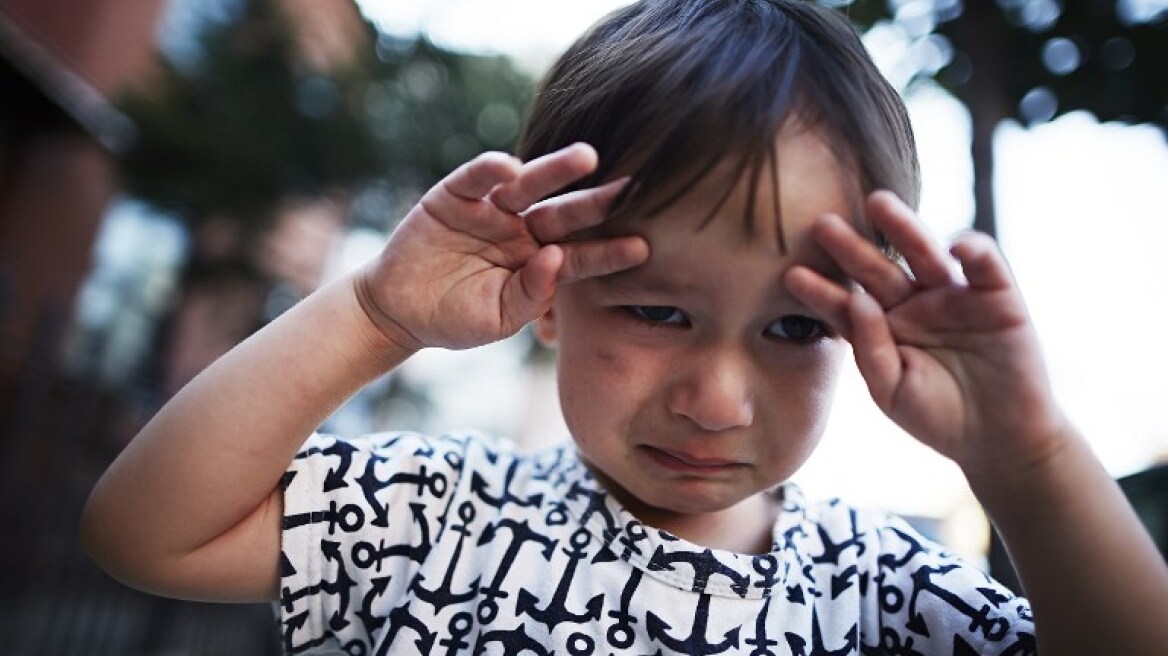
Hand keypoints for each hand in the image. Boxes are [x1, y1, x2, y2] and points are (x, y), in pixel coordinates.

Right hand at [357, 143, 648, 351]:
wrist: (399, 311)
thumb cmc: (455, 318)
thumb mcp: (497, 318)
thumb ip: (529, 295)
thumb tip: (555, 258)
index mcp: (539, 261)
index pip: (581, 255)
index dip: (608, 251)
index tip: (642, 248)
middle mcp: (521, 230)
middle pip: (564, 213)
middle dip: (596, 201)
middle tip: (633, 186)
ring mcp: (489, 211)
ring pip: (528, 186)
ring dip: (556, 170)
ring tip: (587, 157)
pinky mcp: (453, 197)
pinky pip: (475, 179)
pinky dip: (489, 170)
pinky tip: (509, 166)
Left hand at [784, 191, 1070, 478]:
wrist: (999, 438)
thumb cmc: (938, 416)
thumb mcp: (891, 392)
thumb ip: (870, 349)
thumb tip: (859, 299)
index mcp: (881, 327)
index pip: (845, 303)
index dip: (820, 290)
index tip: (791, 275)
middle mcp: (913, 304)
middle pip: (878, 269)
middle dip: (851, 247)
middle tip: (822, 224)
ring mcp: (953, 297)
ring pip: (925, 254)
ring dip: (904, 227)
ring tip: (878, 203)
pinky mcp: (997, 297)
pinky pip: (985, 265)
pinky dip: (974, 249)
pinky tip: (954, 245)